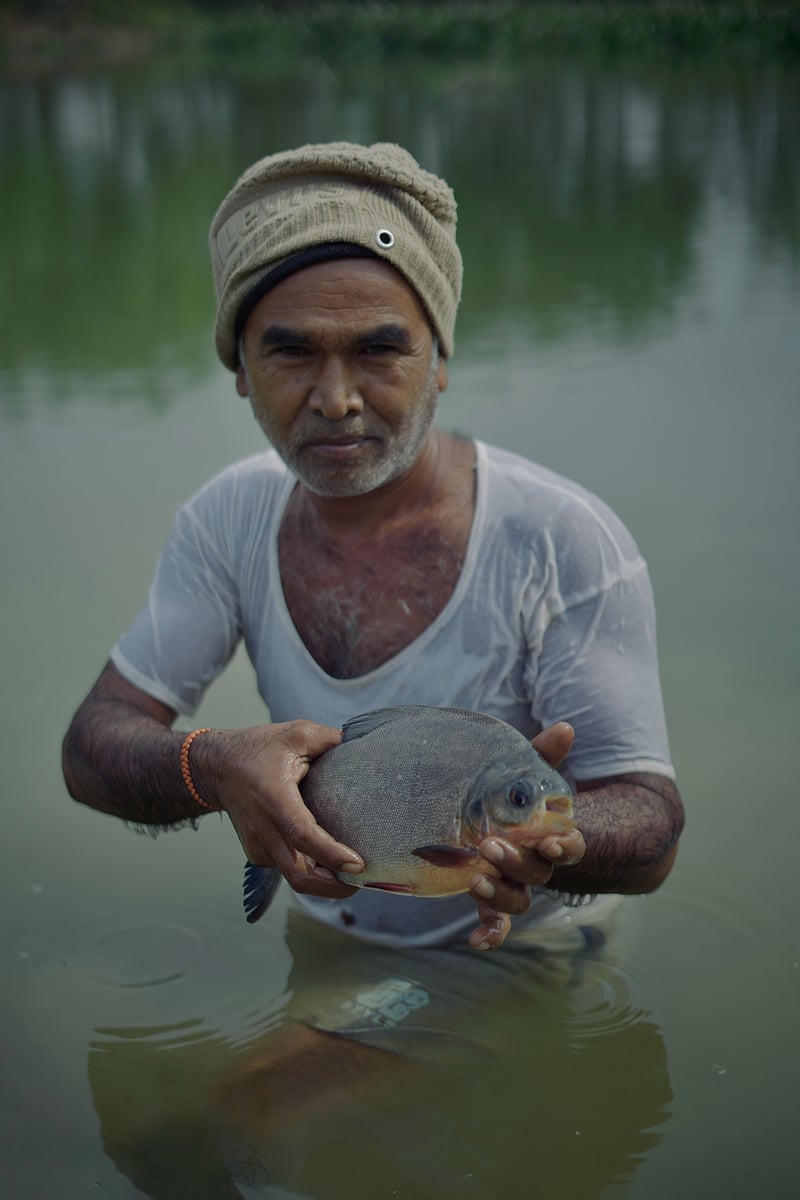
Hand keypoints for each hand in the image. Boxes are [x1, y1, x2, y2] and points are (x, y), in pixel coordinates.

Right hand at [200, 721, 363, 898]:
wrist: (217, 768)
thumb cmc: (258, 750)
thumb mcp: (296, 733)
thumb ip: (329, 740)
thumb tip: (360, 747)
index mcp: (274, 798)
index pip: (302, 834)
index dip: (331, 853)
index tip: (357, 864)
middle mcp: (264, 829)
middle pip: (300, 875)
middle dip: (334, 887)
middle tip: (363, 881)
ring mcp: (258, 846)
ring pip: (295, 877)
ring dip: (324, 882)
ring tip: (352, 876)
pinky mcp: (258, 854)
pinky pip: (288, 869)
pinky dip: (311, 870)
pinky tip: (328, 860)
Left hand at [467, 721, 585, 949]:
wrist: (494, 816)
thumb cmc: (515, 793)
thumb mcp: (525, 772)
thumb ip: (543, 754)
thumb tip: (566, 727)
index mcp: (550, 835)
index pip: (570, 847)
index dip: (565, 847)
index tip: (551, 841)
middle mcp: (536, 864)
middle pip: (537, 872)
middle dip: (517, 863)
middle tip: (490, 848)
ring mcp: (514, 884)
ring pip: (517, 900)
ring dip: (500, 895)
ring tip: (476, 882)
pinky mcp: (490, 897)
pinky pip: (495, 923)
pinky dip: (490, 934)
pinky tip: (476, 943)